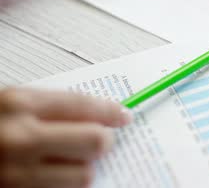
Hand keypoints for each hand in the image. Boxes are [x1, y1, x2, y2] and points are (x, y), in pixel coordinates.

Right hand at [0, 88, 132, 187]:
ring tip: (70, 161)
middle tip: (100, 140)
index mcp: (17, 104)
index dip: (111, 111)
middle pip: (95, 142)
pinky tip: (55, 175)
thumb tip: (95, 115)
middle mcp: (19, 139)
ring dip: (84, 168)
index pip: (85, 106)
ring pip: (84, 176)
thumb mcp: (7, 102)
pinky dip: (64, 186)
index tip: (124, 116)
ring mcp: (15, 174)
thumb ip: (47, 107)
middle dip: (103, 141)